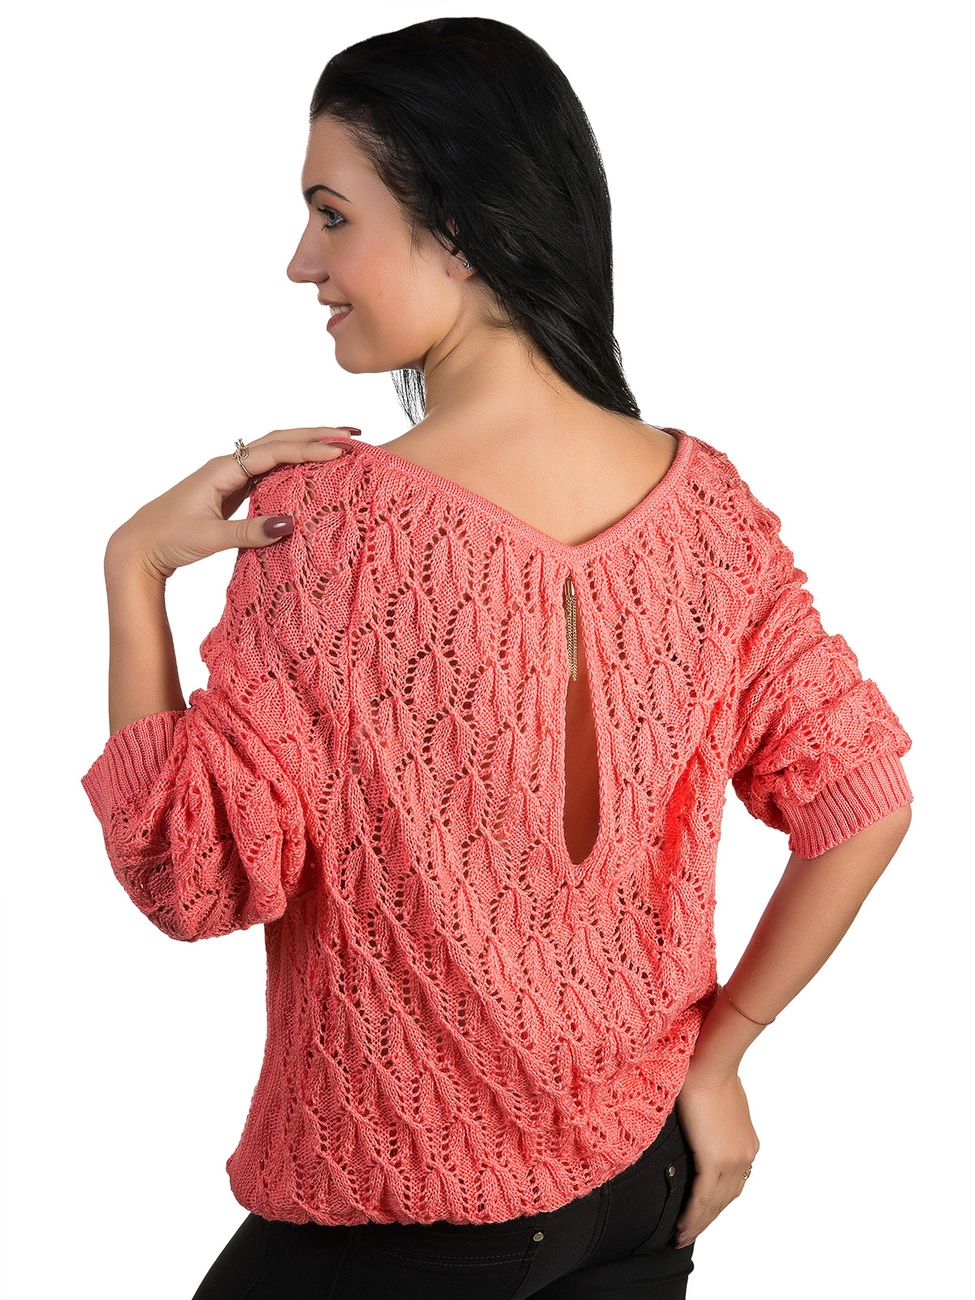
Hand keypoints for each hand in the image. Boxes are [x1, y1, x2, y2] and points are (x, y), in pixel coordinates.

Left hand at [105, 426, 359, 579]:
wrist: (139, 547)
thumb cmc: (167, 539)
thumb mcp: (208, 538)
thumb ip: (248, 532)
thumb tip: (290, 524)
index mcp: (221, 469)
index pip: (274, 451)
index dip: (308, 450)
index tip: (340, 452)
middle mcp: (228, 466)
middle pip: (278, 440)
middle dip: (315, 435)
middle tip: (353, 434)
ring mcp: (230, 477)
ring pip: (275, 452)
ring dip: (306, 446)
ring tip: (339, 445)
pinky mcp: (232, 491)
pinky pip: (270, 470)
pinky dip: (294, 465)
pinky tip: (311, 471)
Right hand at [672, 1063, 759, 1249]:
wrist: (710, 1060)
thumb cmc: (708, 1068)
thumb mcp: (716, 1099)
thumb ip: (711, 1118)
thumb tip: (700, 1119)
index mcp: (746, 1142)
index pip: (732, 1183)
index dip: (716, 1203)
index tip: (701, 1216)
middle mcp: (744, 1155)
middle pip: (725, 1199)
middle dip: (707, 1220)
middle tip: (687, 1235)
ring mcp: (733, 1160)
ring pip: (715, 1204)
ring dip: (699, 1223)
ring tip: (681, 1236)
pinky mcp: (716, 1160)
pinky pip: (703, 1198)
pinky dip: (693, 1216)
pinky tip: (682, 1228)